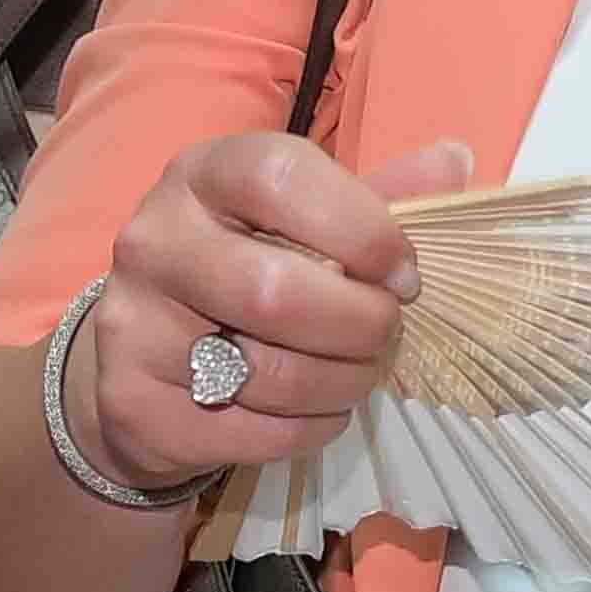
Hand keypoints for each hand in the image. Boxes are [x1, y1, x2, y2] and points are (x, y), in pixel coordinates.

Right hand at [83, 134, 474, 491]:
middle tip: (385, 332)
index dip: (363, 230)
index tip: (404, 274)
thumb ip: (381, 194)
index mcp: (204, 176)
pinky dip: (312, 428)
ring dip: (345, 384)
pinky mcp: (135, 404)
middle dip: (362, 325)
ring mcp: (134, 325)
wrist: (147, 358)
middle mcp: (154, 242)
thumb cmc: (252, 268)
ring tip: (357, 371)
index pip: (280, 178)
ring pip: (274, 374)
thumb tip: (456, 159)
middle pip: (277, 293)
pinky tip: (314, 408)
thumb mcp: (307, 218)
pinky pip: (258, 433)